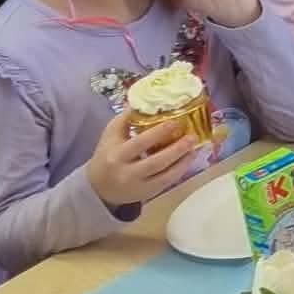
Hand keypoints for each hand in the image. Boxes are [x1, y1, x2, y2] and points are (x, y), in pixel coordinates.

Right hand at [87, 117, 201, 207]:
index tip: (175, 122)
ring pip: (164, 175)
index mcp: (117, 155)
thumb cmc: (107, 154)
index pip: (139, 144)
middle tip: (192, 136)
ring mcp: (139, 186)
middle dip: (176, 149)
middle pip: (155, 162)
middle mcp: (127, 172)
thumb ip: (126, 118)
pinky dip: (180, 170)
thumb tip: (145, 100)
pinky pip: (167, 182)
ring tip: (195, 147)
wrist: (99, 186)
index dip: (158, 133)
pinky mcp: (148, 194)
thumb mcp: (111, 135)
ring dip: (183, 161)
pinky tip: (189, 158)